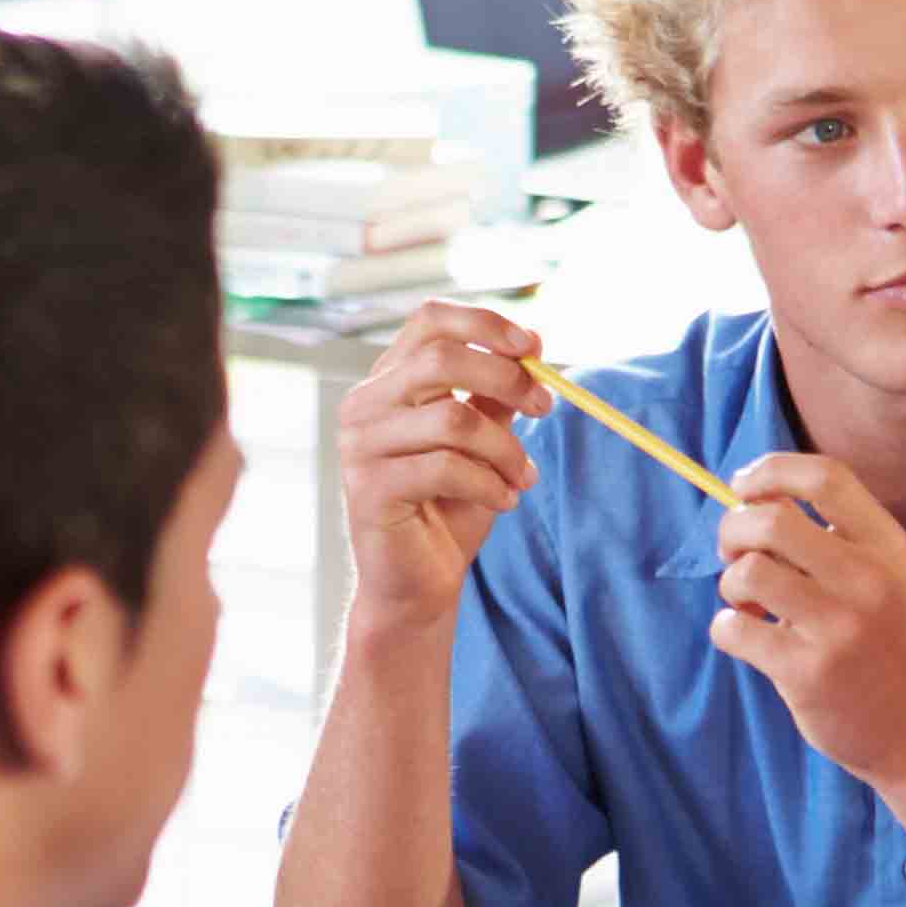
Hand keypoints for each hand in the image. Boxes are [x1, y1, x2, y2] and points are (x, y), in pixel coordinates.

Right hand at [337, 304, 552, 632]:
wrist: (418, 585)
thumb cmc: (449, 510)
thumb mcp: (483, 443)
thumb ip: (495, 397)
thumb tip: (532, 350)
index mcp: (388, 382)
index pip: (429, 321)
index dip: (485, 324)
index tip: (535, 346)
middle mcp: (364, 404)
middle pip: (441, 358)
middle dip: (507, 378)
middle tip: (545, 406)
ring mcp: (359, 445)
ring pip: (452, 419)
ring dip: (506, 448)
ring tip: (524, 477)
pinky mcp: (368, 488)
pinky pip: (446, 468)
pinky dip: (490, 484)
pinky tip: (505, 502)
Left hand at [706, 454, 905, 796]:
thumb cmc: (889, 647)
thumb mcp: (885, 578)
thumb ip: (834, 538)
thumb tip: (752, 498)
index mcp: (887, 545)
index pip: (824, 477)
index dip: (770, 471)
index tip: (744, 486)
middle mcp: (867, 579)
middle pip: (771, 520)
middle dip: (733, 530)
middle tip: (735, 555)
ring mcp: (838, 627)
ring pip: (747, 572)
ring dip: (730, 584)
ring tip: (747, 605)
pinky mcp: (808, 672)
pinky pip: (732, 629)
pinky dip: (726, 628)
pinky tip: (748, 638)